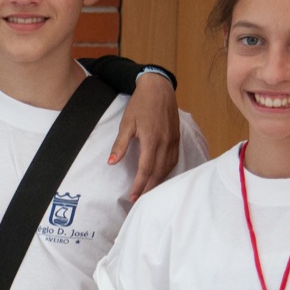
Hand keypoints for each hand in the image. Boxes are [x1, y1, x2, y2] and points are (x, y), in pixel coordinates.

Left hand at [110, 70, 181, 200]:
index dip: (140, 185)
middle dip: (149, 188)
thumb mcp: (127, 123)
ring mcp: (173, 141)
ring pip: (168, 168)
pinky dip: (167, 172)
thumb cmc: (140, 104)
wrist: (159, 88)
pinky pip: (173, 160)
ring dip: (159, 182)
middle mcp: (165, 142)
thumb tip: (112, 163)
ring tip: (148, 192)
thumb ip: (120, 144)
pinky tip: (160, 177)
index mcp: (151, 139)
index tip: (133, 197)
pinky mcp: (177, 138)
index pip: (146, 169)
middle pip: (158, 172)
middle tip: (140, 201)